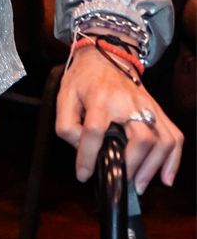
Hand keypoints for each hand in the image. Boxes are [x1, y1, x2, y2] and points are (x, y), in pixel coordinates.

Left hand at [56, 46, 183, 193]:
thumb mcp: (65, 96)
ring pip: (162, 141)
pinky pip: (174, 137)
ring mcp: (147, 107)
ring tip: (139, 184)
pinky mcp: (158, 110)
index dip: (88, 156)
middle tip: (120, 180)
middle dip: (131, 166)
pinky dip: (173, 160)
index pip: (95, 131)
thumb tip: (80, 148)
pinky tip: (165, 177)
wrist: (106, 54)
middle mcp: (128, 103)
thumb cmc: (85, 78)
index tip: (83, 174)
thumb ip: (66, 124)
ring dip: (153, 167)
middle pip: (140, 138)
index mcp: (101, 98)